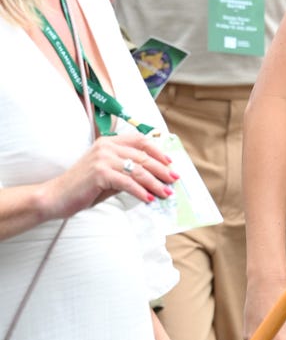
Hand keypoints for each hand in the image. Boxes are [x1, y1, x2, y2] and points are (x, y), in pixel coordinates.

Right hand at [45, 128, 178, 219]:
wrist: (57, 195)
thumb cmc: (83, 187)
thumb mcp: (108, 174)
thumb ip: (126, 171)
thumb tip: (153, 178)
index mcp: (108, 142)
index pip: (139, 140)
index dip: (157, 151)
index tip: (170, 162)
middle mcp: (106, 147)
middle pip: (143, 156)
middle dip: (161, 170)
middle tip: (174, 180)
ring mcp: (103, 159)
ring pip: (138, 171)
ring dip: (155, 183)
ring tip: (166, 193)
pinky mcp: (100, 173)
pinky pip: (128, 183)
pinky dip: (141, 192)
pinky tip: (149, 199)